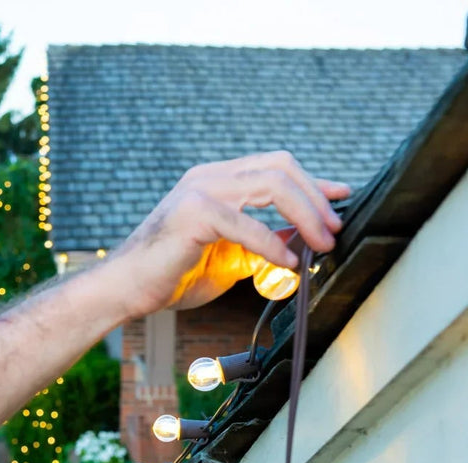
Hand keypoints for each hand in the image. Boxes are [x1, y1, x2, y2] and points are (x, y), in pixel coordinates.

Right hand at [108, 151, 351, 313]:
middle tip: (334, 230)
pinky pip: (248, 225)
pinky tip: (288, 264)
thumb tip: (299, 242)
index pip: (275, 167)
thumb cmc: (171, 275)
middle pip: (281, 167)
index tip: (340, 198)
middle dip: (315, 197)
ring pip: (272, 185)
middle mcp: (209, 177)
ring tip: (321, 244)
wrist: (126, 289)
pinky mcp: (193, 214)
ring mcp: (200, 191)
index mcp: (216, 181)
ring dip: (305, 215)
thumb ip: (260, 245)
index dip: (312, 182)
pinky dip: (274, 245)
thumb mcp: (229, 258)